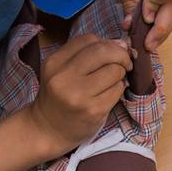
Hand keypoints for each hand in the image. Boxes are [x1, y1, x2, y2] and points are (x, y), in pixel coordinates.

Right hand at [26, 34, 132, 155]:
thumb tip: (121, 43)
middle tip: (124, 63)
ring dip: (120, 74)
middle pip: (104, 52)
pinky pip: (118, 90)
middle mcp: (64, 77)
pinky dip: (119, 89)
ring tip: (112, 81)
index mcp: (54, 62)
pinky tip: (109, 94)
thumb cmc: (59, 97)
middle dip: (121, 55)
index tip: (115, 51)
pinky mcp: (94, 110)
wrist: (47, 131)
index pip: (89, 39)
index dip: (108, 43)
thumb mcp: (61, 71)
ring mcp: (79, 95)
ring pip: (114, 70)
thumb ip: (86, 54)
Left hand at [114, 0, 171, 51]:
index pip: (159, 11)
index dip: (147, 26)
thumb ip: (129, 2)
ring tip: (154, 35)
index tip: (136, 37)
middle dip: (162, 31)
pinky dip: (169, 4)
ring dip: (167, 18)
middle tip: (150, 46)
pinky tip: (159, 12)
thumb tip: (131, 24)